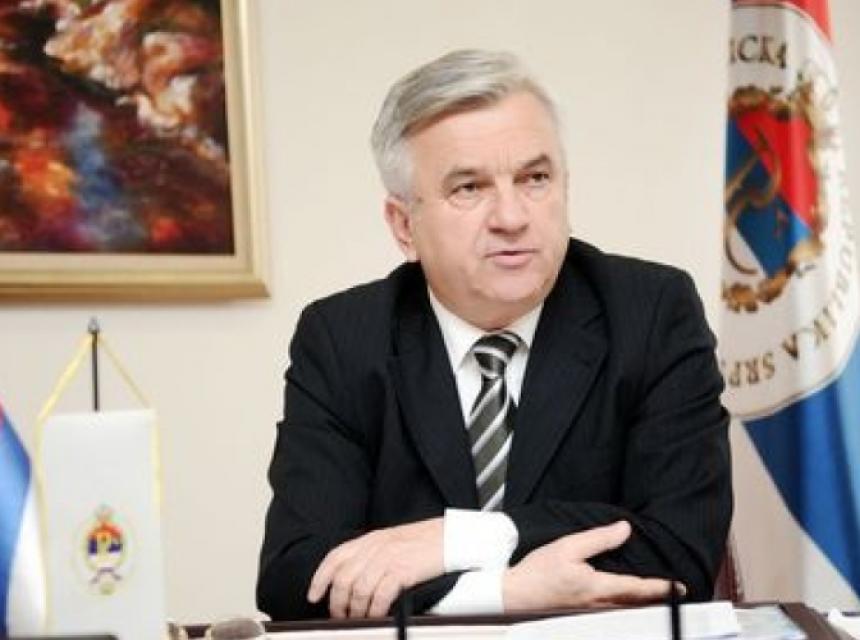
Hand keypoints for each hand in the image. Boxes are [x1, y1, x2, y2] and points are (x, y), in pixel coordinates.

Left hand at [307, 517, 443, 617]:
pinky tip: (377, 617)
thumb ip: (372, 554)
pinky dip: (375, 611)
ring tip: (359, 620)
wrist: (452, 537)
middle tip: (341, 617)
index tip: (313, 596)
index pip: (335, 557)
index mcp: (370, 539)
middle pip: (343, 579)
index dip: (320, 578)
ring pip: (359, 590)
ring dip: (356, 611)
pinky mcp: (403, 571)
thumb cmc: (425, 542)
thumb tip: (354, 580)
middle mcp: (375, 547)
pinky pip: (380, 596)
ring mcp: (389, 558)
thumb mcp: (392, 541)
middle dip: (337, 603)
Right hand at [503, 521, 678, 610]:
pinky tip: (624, 596)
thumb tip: (624, 530)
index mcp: (598, 587)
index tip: (678, 587)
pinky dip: (626, 602)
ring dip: (642, 601)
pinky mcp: (580, 609)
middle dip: (656, 598)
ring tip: (655, 594)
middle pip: (636, 603)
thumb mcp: (568, 547)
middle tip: (674, 593)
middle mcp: (597, 603)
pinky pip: (612, 607)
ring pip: (625, 607)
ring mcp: (589, 610)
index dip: (660, 587)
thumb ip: (598, 538)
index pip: (638, 588)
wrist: (514, 594)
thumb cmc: (538, 573)